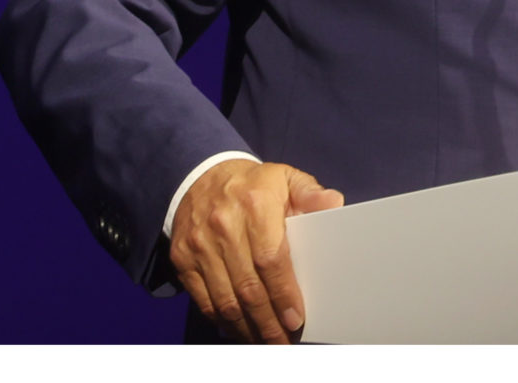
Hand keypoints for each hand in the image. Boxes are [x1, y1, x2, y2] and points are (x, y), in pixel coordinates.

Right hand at [169, 159, 343, 343]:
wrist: (201, 176)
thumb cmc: (254, 185)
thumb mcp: (286, 179)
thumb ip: (311, 194)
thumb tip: (334, 204)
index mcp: (255, 203)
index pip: (271, 259)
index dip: (283, 293)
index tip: (295, 318)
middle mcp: (224, 225)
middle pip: (248, 286)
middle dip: (268, 321)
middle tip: (283, 339)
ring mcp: (200, 244)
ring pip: (225, 299)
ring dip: (247, 327)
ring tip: (265, 340)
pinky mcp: (182, 259)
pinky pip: (203, 299)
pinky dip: (222, 319)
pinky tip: (239, 328)